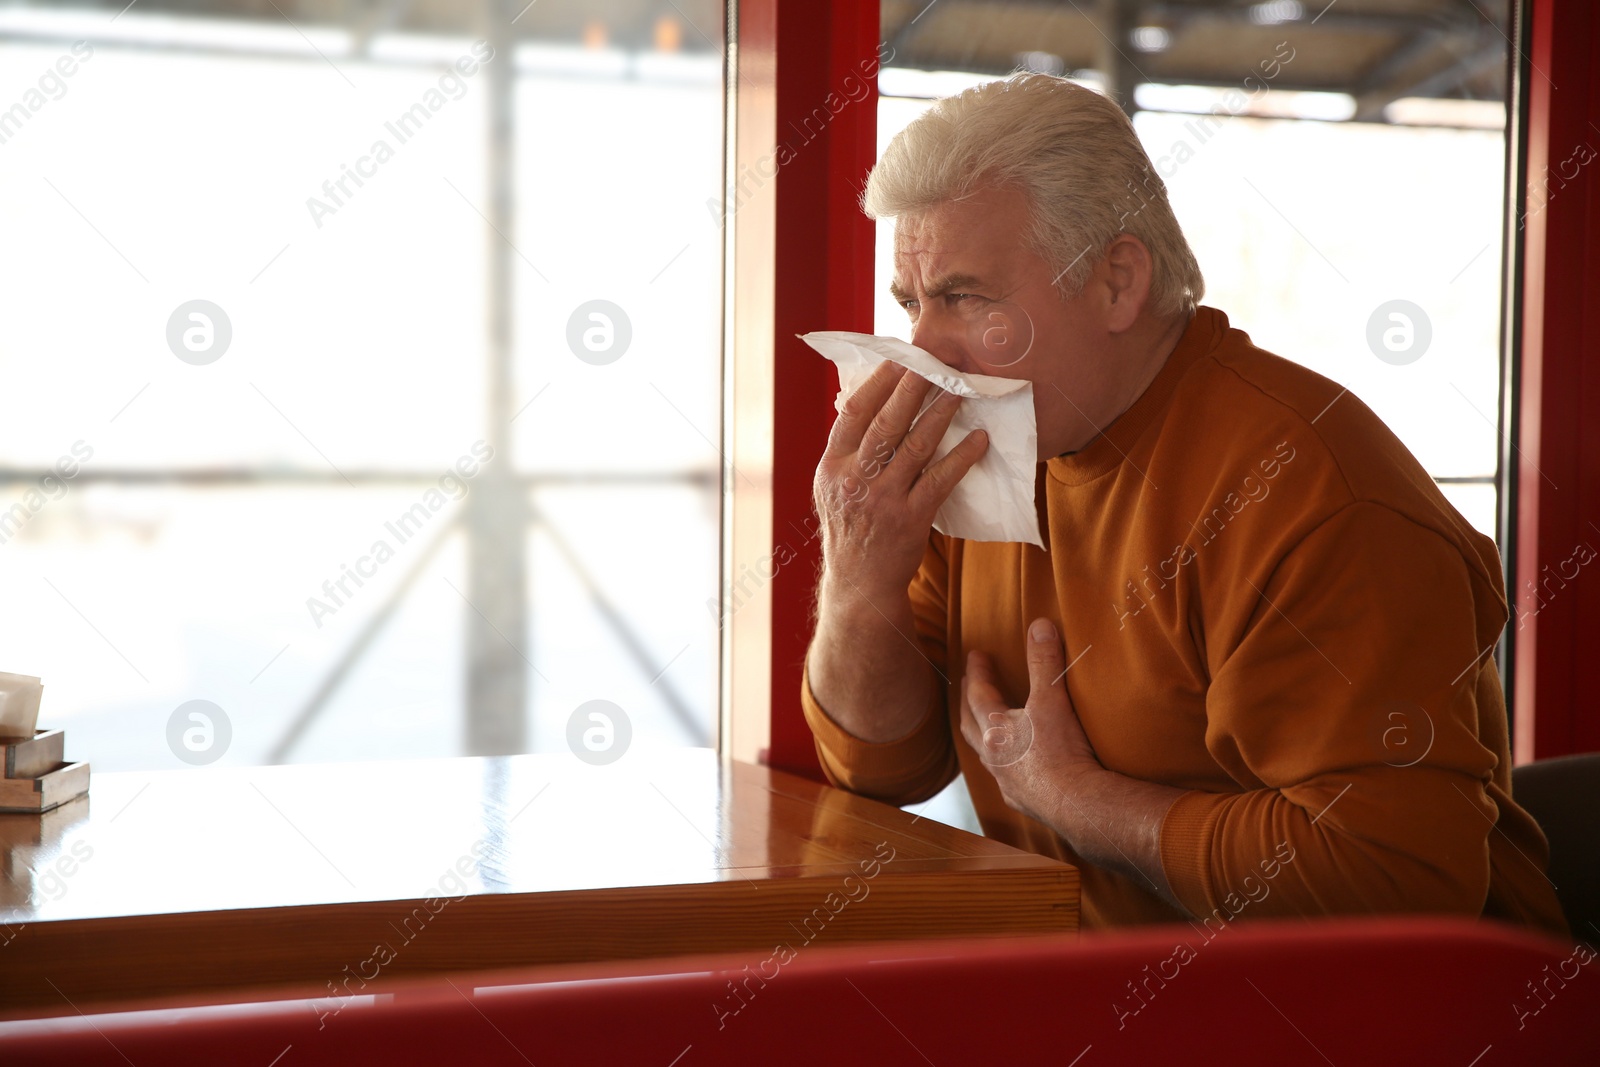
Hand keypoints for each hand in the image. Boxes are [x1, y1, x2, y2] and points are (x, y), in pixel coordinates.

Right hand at [813, 360, 988, 600]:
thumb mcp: (833, 487)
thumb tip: (870, 400)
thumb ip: (849, 450)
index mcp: (832, 466)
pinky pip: (940, 480)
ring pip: (915, 447)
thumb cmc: (851, 528)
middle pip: (886, 424)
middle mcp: (854, 480)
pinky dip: (962, 457)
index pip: (853, 414)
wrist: (859, 584)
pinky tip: (979, 440)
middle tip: (936, 363)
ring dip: (941, 415)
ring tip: (961, 391)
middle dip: (912, 388)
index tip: (899, 359)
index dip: (877, 383)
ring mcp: (882, 500)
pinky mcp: (910, 519)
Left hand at [959, 617, 1102, 825]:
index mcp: (996, 730)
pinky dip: (1004, 768)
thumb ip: (1045, 662)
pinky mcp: (1022, 800)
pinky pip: (1004, 780)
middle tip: (968, 686)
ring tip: (985, 726)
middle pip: (970, 725)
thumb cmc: (1063, 753)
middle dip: (967, 702)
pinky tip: (1013, 770)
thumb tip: (1039, 626)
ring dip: (982, 736)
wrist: (1078, 805)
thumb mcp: (1053, 700)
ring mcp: (1006, 781)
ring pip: (984, 755)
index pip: (978, 694)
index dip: (977, 672)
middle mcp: (993, 757)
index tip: (974, 655)